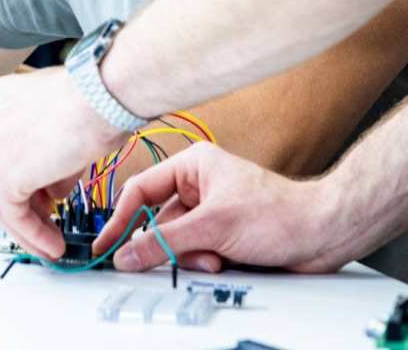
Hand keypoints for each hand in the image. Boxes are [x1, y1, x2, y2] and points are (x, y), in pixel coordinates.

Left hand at [0, 65, 124, 259]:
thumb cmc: (95, 98)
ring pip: (1, 200)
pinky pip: (15, 215)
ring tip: (53, 246)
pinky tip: (54, 245)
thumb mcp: (63, 124)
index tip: (42, 199)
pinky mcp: (2, 173)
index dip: (23, 178)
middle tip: (47, 225)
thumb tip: (53, 187)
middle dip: (24, 206)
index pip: (3, 149)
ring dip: (29, 229)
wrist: (100, 96)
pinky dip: (34, 235)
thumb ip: (49, 154)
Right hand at [93, 142, 335, 272]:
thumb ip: (163, 243)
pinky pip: (194, 252)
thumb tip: (127, 254)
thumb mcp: (212, 227)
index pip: (140, 190)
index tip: (105, 245)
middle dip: (171, 245)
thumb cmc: (278, 213)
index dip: (120, 219)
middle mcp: (196, 185)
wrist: (322, 235)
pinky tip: (224, 262)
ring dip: (191, 257)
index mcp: (190, 165)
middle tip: (173, 258)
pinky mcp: (220, 234)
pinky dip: (204, 263)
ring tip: (216, 258)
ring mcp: (208, 211)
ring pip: (176, 242)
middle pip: (158, 221)